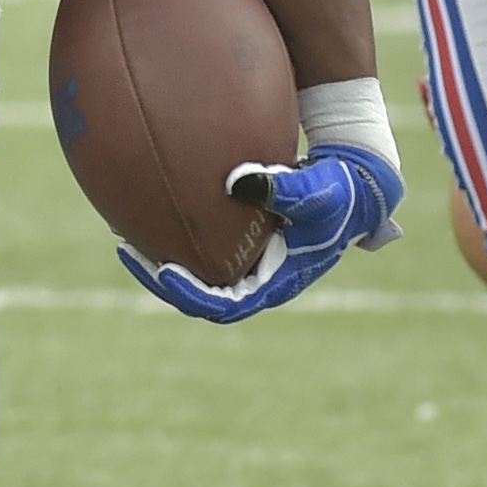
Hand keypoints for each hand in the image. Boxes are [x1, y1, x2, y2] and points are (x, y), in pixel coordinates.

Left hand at [118, 145, 404, 320]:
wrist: (359, 184)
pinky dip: (179, 235)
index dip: (189, 294)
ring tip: (127, 237)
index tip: (162, 272)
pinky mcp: (246, 242)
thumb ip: (281, 188)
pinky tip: (150, 210)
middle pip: (200, 294)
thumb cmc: (340, 191)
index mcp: (275, 282)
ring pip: (199, 272)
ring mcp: (251, 262)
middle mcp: (258, 278)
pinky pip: (205, 247)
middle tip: (130, 252)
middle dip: (163, 278)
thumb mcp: (316, 191)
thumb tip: (237, 181)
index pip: (223, 305)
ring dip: (164, 260)